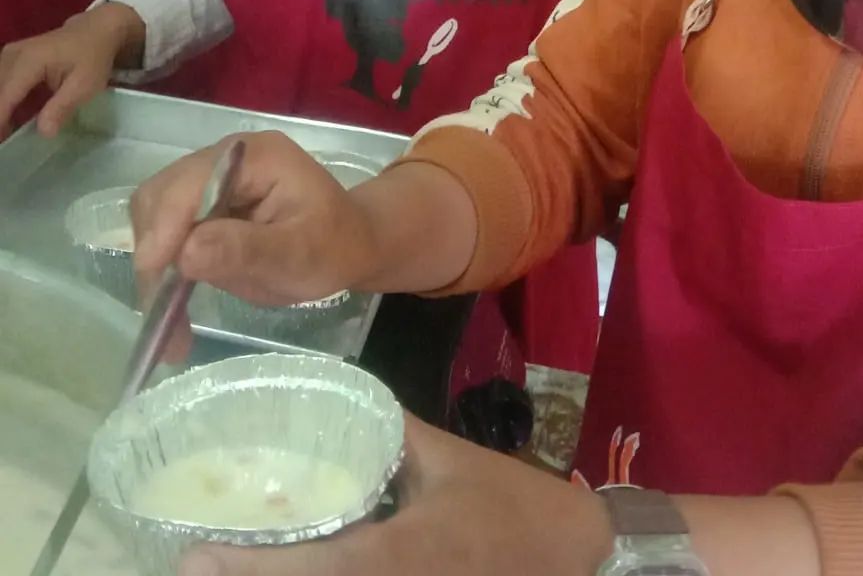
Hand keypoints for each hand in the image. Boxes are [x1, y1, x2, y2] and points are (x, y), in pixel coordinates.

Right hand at [0, 3, 143, 138]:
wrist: (96, 31)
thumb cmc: (93, 58)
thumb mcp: (85, 85)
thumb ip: (62, 108)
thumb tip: (43, 133)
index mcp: (28, 62)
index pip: (4, 98)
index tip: (0, 143)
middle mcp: (11, 56)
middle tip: (5, 142)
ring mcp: (8, 55)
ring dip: (1, 110)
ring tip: (7, 134)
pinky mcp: (10, 58)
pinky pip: (0, 83)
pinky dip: (4, 101)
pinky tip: (10, 120)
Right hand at [131, 131, 381, 361]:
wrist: (348, 247)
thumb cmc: (334, 246)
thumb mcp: (300, 253)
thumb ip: (247, 249)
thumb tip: (186, 252)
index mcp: (255, 156)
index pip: (191, 181)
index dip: (166, 225)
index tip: (156, 272)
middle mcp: (225, 159)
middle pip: (161, 196)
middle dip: (155, 252)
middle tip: (162, 308)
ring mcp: (209, 181)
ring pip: (153, 218)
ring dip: (154, 270)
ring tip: (170, 321)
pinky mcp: (200, 209)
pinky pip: (163, 237)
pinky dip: (162, 275)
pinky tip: (173, 316)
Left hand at [178, 415, 612, 575]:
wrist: (573, 554)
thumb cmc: (512, 505)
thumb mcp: (451, 461)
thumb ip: (394, 434)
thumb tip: (344, 400)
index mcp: (401, 556)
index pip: (314, 572)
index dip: (249, 573)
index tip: (193, 559)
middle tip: (197, 567)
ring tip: (228, 568)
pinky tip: (299, 570)